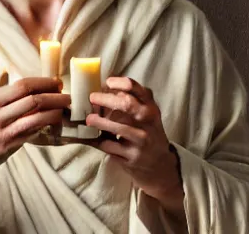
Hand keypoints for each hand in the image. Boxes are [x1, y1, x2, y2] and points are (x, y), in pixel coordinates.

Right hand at [0, 63, 69, 185]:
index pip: (22, 86)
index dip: (42, 82)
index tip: (54, 81)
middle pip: (33, 101)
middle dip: (54, 95)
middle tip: (65, 93)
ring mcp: (5, 132)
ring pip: (37, 119)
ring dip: (54, 112)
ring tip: (64, 107)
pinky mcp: (9, 147)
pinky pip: (31, 134)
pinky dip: (44, 126)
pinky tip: (53, 120)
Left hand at [86, 77, 183, 217]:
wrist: (160, 166)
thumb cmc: (148, 133)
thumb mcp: (148, 115)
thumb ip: (133, 100)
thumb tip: (105, 88)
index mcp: (151, 108)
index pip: (139, 90)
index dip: (121, 83)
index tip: (107, 82)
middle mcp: (149, 122)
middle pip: (127, 104)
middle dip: (106, 99)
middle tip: (92, 98)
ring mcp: (141, 141)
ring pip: (118, 127)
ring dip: (100, 121)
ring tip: (89, 118)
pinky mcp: (132, 157)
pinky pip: (111, 147)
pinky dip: (99, 141)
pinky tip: (92, 137)